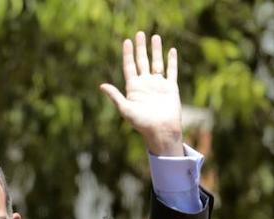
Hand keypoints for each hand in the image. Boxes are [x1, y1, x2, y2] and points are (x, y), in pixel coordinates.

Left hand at [100, 31, 183, 155]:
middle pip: (142, 61)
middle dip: (141, 48)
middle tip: (139, 33)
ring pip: (157, 62)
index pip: (129, 66)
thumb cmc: (141, 122)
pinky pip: (171, 71)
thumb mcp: (125, 109)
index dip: (128, 54)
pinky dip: (172, 60)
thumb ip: (115, 96)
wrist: (160, 130)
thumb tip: (101, 86)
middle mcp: (145, 84)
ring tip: (155, 36)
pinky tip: (171, 50)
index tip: (126, 41)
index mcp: (133, 88)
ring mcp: (158, 84)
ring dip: (156, 50)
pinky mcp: (170, 87)